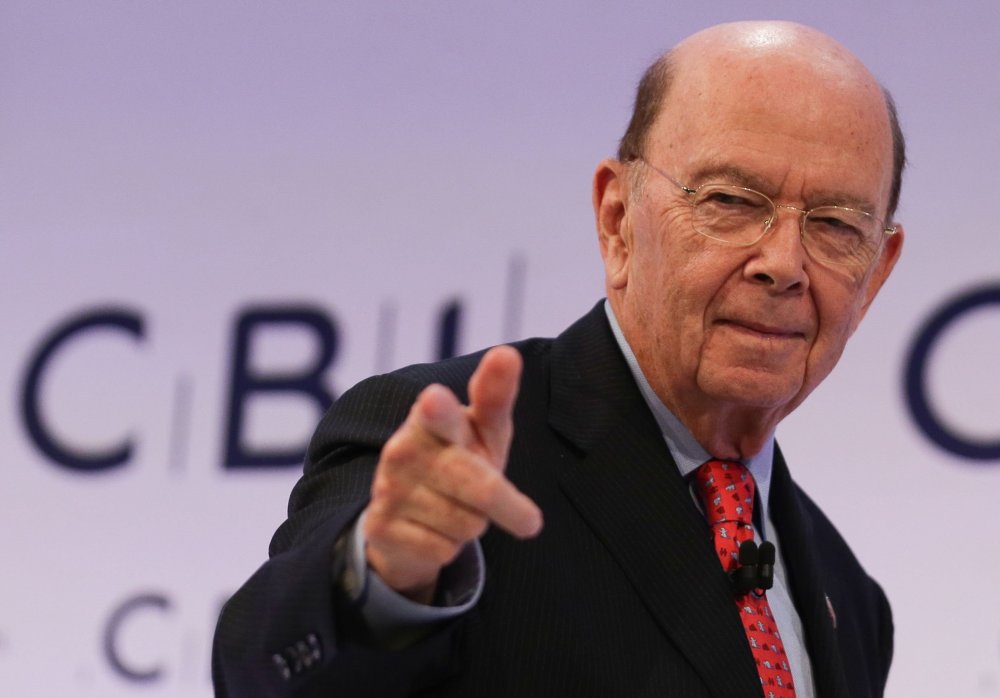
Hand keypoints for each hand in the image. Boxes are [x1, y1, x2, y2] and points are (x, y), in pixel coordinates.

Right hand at [363, 345, 542, 602]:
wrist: (409, 510)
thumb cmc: (459, 456)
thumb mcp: (483, 429)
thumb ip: (496, 394)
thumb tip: (507, 353)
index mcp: (430, 417)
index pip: (441, 413)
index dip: (440, 409)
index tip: (436, 400)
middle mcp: (402, 449)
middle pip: (477, 486)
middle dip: (508, 506)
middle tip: (531, 522)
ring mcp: (386, 488)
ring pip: (464, 524)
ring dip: (473, 525)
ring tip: (458, 509)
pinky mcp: (378, 527)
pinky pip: (442, 551)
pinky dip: (449, 548)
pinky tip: (433, 531)